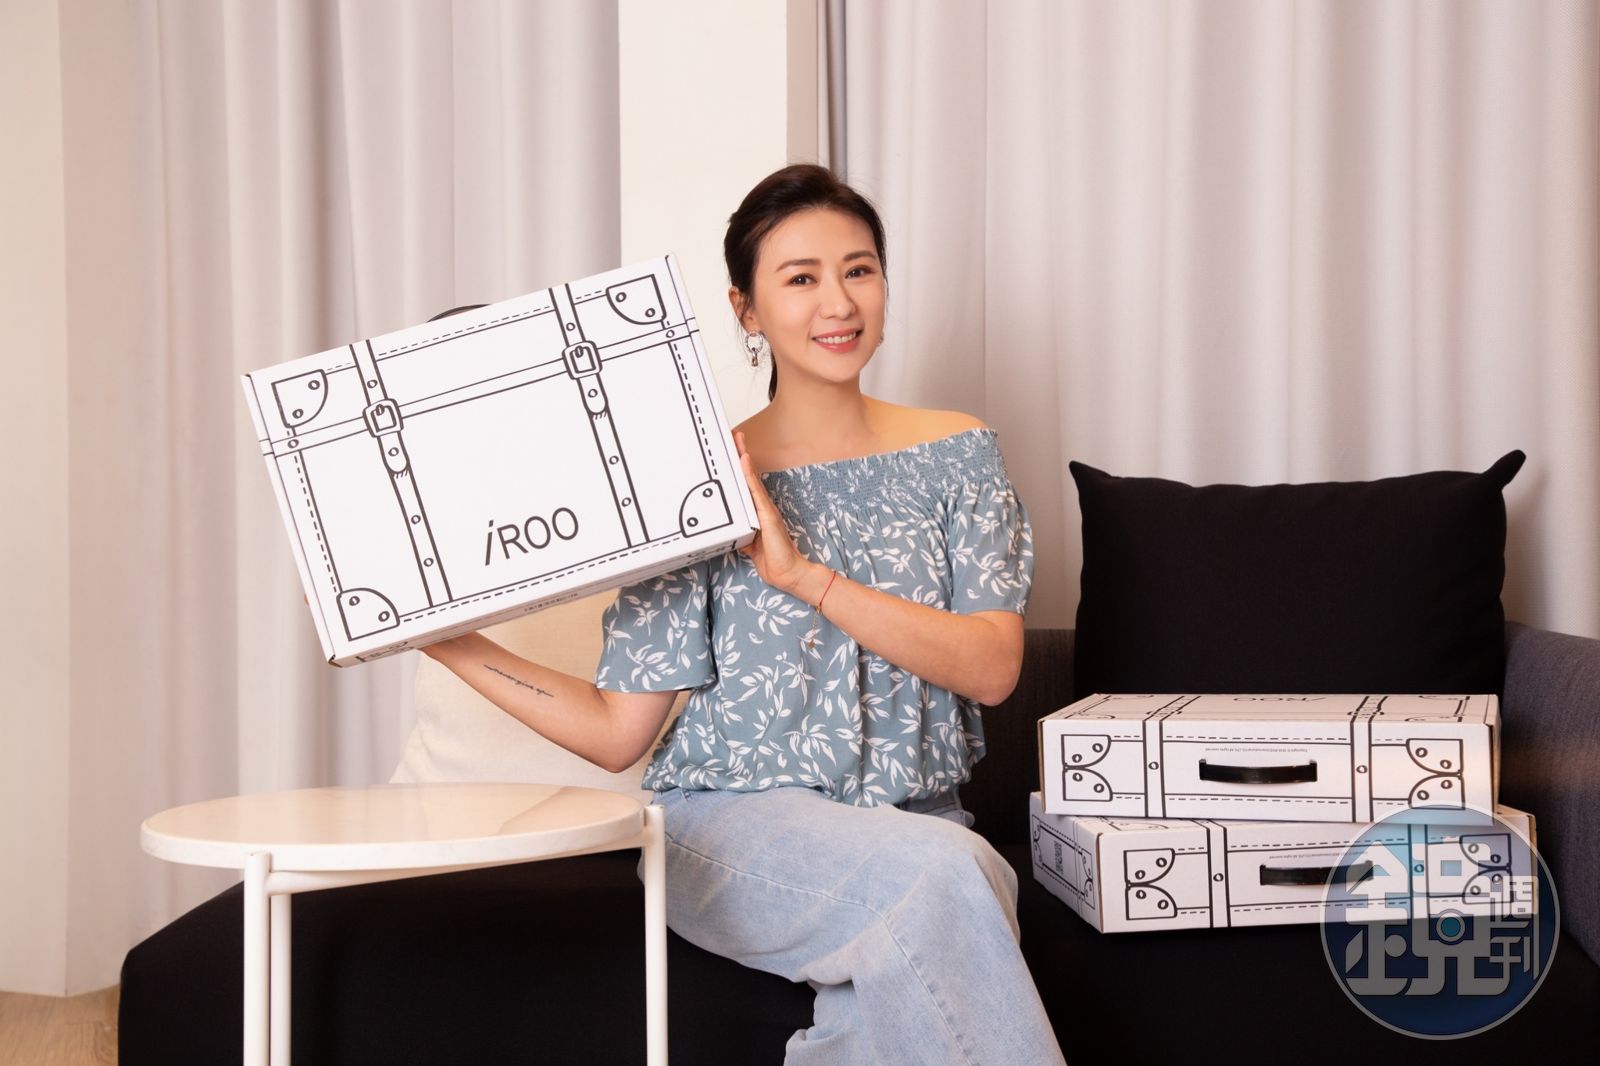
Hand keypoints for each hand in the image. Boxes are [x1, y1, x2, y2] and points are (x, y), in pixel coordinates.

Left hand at [735, 431, 824, 600]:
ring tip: (736, 440)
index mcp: (757, 512)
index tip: (731, 450)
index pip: (746, 484)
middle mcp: (762, 506)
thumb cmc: (773, 560)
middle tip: (732, 435)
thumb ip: (741, 533)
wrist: (788, 573)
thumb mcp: (749, 544)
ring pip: (751, 478)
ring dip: (743, 458)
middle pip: (749, 475)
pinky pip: (755, 491)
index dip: (739, 467)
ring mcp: (765, 508)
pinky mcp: (767, 515)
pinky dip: (748, 475)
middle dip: (740, 454)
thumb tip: (730, 531)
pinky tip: (742, 461)